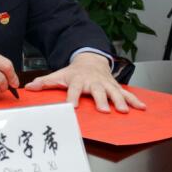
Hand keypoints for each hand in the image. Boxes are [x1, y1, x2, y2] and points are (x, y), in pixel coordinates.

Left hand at [26, 52, 145, 112]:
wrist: (90, 60)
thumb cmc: (73, 72)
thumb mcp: (58, 75)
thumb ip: (44, 82)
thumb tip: (29, 87)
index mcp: (78, 80)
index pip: (74, 89)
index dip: (72, 98)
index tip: (71, 107)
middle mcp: (93, 82)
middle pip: (97, 91)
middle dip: (101, 100)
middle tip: (103, 110)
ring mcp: (106, 84)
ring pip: (114, 92)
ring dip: (119, 101)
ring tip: (123, 111)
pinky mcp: (115, 86)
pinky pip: (127, 93)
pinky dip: (135, 100)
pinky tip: (142, 108)